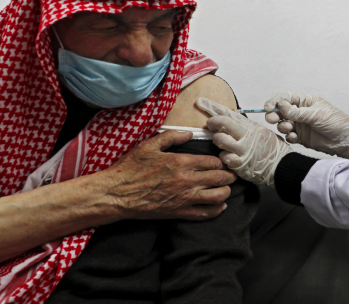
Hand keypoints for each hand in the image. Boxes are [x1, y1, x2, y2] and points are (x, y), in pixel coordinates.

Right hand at [102, 130, 236, 220]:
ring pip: (217, 197)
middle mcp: (186, 181)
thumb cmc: (131, 168)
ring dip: (226, 192)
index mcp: (181, 162)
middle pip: (219, 178)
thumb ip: (172, 137)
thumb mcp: (149, 145)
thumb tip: (189, 134)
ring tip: (226, 188)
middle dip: (229, 176)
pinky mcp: (179, 212)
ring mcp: (184, 198)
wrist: (116, 194)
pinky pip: (204, 214)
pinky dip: (216, 210)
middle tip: (232, 174)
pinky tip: (219, 206)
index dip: (222, 162)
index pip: (213, 162)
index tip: (224, 161)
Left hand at [196, 98, 291, 185]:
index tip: (200, 101)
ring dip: (217, 140)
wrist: (281, 166)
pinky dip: (223, 156)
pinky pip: (223, 157)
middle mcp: (246, 136)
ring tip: (220, 141)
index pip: (229, 113)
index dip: (213, 107)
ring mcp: (242, 150)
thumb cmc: (271, 148)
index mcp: (250, 126)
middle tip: (209, 124)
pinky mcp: (240, 164)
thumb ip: (243, 126)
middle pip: (223, 123)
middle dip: (212, 122)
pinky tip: (228, 156)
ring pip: (220, 140)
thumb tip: (226, 118)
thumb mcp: (260, 132)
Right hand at [263, 92, 348, 157]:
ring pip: (283, 124)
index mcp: (305, 101)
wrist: (346, 140)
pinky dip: (288, 136)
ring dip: (282, 126)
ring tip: (289, 129)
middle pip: (280, 111)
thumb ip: (297, 112)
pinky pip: (289, 135)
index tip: (268, 107)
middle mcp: (301, 112)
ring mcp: (300, 125)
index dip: (275, 101)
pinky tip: (294, 137)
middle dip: (274, 115)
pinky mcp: (301, 137)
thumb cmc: (336, 122)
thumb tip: (281, 106)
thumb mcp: (316, 115)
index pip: (286, 98)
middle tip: (272, 119)